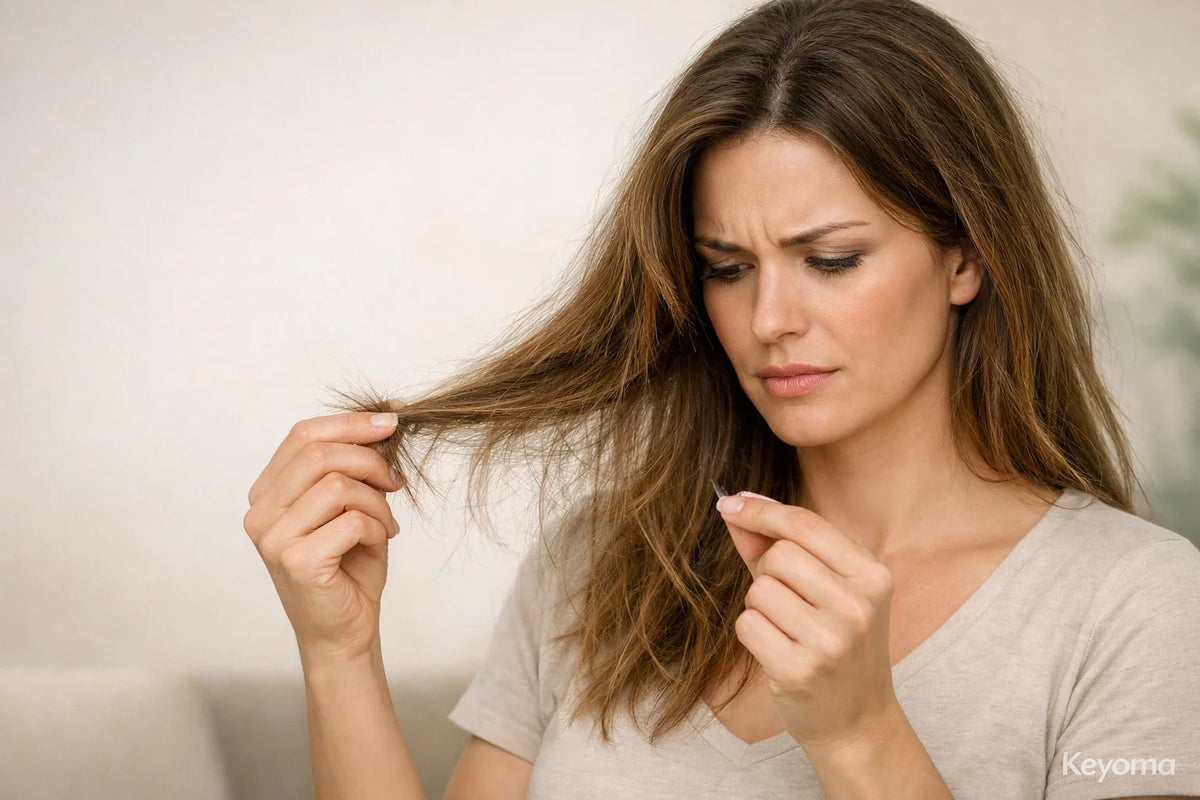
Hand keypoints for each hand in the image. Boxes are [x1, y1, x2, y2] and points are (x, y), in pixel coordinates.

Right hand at [243, 410, 402, 663]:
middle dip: (371, 460)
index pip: (303, 435)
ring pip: (339, 485)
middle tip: (396, 483)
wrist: (344, 630)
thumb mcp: (352, 504)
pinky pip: (352, 521)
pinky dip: (377, 529)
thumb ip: (355, 465)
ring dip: (377, 502)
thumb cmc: (349, 566)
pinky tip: (378, 545)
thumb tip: (386, 417)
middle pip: (320, 454)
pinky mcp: (297, 561)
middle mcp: (260, 512)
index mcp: (267, 492)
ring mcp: (274, 538)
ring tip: (386, 524)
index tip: (392, 421)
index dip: (351, 422)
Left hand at [717, 491, 898, 751]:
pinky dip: (752, 633)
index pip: (805, 523)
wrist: (857, 721)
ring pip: (759, 590)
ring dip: (759, 605)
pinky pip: (747, 624)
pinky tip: (778, 650)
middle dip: (767, 571)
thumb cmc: (837, 644)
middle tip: (786, 600)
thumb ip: (777, 545)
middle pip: (778, 555)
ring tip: (786, 628)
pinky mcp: (800, 670)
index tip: (729, 502)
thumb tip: (734, 506)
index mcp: (873, 576)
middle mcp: (858, 606)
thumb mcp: (825, 590)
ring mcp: (831, 640)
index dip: (760, 510)